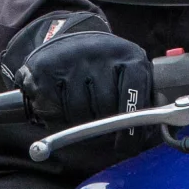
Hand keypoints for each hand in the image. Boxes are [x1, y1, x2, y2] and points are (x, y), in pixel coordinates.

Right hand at [10, 14, 149, 128]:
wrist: (69, 42)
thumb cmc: (106, 69)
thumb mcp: (130, 75)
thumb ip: (140, 102)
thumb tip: (142, 138)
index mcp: (130, 56)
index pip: (133, 96)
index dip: (130, 127)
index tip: (124, 145)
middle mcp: (101, 53)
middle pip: (105, 107)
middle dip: (102, 126)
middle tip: (98, 129)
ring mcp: (72, 59)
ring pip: (79, 112)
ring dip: (79, 123)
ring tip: (80, 113)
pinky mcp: (45, 68)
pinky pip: (54, 110)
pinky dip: (57, 119)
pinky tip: (61, 107)